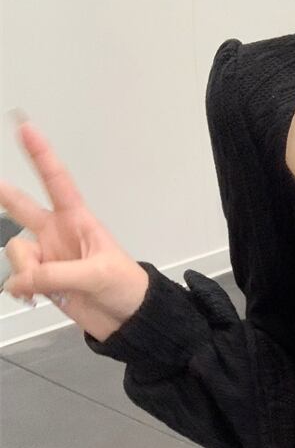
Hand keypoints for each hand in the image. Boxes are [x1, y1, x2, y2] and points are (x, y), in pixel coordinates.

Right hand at [0, 112, 148, 340]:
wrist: (129, 319)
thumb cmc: (127, 287)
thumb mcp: (98, 274)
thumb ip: (57, 274)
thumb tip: (23, 279)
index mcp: (78, 221)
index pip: (57, 182)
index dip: (42, 156)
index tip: (26, 128)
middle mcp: (57, 234)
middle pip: (21, 207)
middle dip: (3, 193)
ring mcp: (48, 256)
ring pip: (16, 251)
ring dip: (26, 270)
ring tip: (46, 285)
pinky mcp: (41, 280)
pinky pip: (15, 277)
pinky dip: (19, 287)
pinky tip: (31, 296)